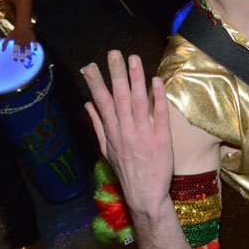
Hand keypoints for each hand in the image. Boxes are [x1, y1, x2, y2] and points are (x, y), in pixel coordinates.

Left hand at [3, 24, 36, 61]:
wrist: (22, 25)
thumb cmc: (15, 32)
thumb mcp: (9, 36)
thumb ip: (5, 43)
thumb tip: (2, 50)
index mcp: (16, 41)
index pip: (15, 49)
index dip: (15, 55)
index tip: (15, 60)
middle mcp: (22, 41)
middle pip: (22, 49)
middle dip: (22, 55)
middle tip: (22, 61)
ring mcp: (27, 39)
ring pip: (28, 47)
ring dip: (28, 52)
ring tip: (28, 57)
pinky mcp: (32, 38)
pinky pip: (34, 42)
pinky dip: (35, 46)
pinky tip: (35, 49)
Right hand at [81, 51, 174, 214]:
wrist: (145, 195)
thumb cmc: (126, 171)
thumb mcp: (107, 149)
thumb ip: (98, 125)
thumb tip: (87, 104)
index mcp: (112, 132)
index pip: (101, 102)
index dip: (95, 83)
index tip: (89, 66)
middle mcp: (126, 130)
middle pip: (119, 97)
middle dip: (116, 73)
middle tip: (114, 53)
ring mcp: (143, 133)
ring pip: (138, 101)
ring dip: (135, 79)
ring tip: (134, 59)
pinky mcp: (161, 138)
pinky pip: (159, 114)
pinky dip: (157, 97)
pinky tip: (155, 81)